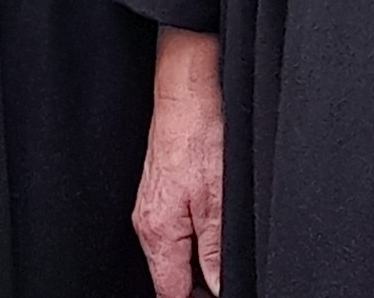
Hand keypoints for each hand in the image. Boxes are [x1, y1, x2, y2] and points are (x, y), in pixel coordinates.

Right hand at [132, 28, 225, 297]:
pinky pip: (173, 232)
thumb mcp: (220, 203)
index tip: (217, 297)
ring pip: (172, 255)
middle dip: (197, 285)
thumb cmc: (201, 138)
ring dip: (196, 263)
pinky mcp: (158, 195)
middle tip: (227, 281)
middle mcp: (147, 224)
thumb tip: (219, 287)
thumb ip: (217, 252)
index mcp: (159, 233)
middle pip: (170, 277)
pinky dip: (192, 240)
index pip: (170, 291)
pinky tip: (212, 231)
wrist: (186, 95)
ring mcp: (150, 209)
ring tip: (223, 259)